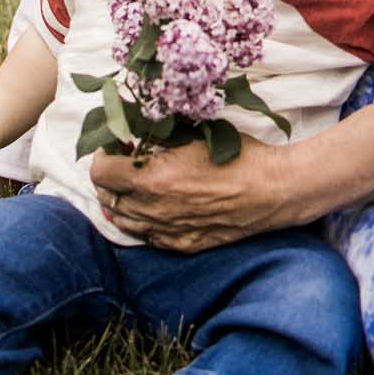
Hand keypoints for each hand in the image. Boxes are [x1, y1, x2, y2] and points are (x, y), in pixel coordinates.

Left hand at [91, 135, 285, 251]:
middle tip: (123, 163)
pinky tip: (153, 206)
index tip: (114, 146)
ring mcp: (167, 231)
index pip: (101, 172)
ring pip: (122, 222)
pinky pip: (146, 236)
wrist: (272, 190)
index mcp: (153, 178)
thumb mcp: (194, 134)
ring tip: (134, 185)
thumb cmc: (238, 156)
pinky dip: (141, 220)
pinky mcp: (182, 245)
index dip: (103, 155)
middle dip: (109, 178)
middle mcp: (154, 209)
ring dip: (121, 201)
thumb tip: (133, 130)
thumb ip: (158, 135)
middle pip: (106, 198)